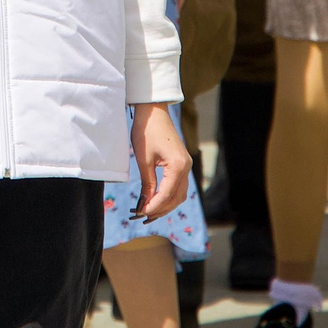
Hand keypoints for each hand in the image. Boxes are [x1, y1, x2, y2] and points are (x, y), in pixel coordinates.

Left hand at [131, 103, 192, 218]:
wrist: (153, 111)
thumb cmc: (146, 131)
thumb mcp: (143, 159)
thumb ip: (147, 183)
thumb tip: (145, 203)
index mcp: (178, 166)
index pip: (167, 194)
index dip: (154, 206)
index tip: (141, 213)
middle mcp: (186, 167)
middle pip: (176, 198)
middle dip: (161, 209)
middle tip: (143, 217)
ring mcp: (186, 165)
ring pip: (179, 194)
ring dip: (166, 204)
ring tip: (149, 212)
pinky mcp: (182, 163)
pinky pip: (178, 185)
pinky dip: (169, 195)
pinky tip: (156, 200)